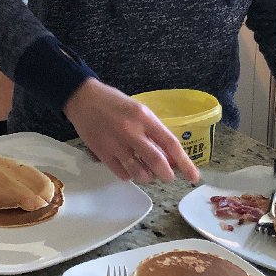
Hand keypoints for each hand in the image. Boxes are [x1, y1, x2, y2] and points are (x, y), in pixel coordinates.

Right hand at [63, 78, 199, 184]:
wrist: (82, 98)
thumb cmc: (113, 102)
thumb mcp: (137, 110)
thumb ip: (152, 131)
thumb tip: (169, 156)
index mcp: (143, 117)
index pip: (170, 143)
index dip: (185, 163)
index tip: (194, 177)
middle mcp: (131, 131)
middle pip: (156, 162)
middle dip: (167, 175)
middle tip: (168, 177)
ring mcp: (115, 144)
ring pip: (139, 173)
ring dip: (147, 177)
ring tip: (147, 172)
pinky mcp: (102, 153)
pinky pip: (122, 174)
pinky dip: (129, 175)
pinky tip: (129, 168)